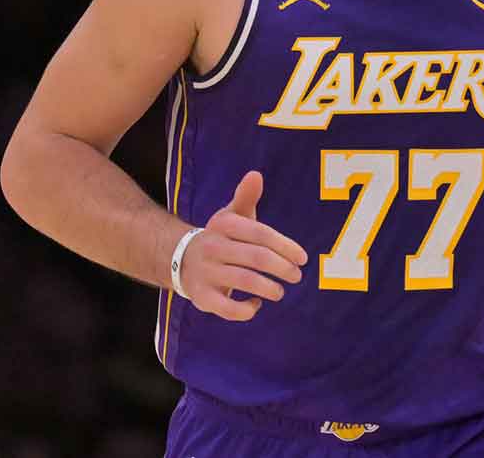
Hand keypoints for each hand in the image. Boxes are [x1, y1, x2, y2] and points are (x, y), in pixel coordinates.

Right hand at [178, 171, 308, 320]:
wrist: (180, 260)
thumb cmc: (220, 238)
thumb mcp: (230, 216)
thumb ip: (246, 197)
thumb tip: (256, 175)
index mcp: (224, 226)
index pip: (261, 234)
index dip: (286, 246)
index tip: (302, 258)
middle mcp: (213, 247)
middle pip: (257, 258)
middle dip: (282, 268)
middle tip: (296, 276)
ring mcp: (207, 273)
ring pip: (245, 281)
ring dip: (269, 288)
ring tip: (279, 292)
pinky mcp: (203, 297)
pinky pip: (228, 308)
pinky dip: (247, 310)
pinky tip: (256, 304)